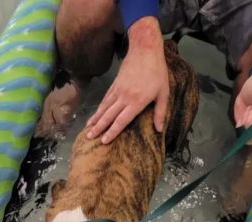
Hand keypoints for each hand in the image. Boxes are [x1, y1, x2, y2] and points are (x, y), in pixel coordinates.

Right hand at [87, 17, 168, 143]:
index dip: (112, 131)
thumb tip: (160, 129)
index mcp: (136, 102)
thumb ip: (160, 112)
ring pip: (104, 107)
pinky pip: (106, 98)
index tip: (104, 141)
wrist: (145, 50)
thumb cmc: (157, 72)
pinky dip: (99, 107)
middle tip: (90, 137)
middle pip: (109, 116)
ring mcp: (118, 90)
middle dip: (99, 127)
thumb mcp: (163, 93)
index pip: (121, 121)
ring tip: (88, 128)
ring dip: (96, 118)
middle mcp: (124, 98)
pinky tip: (95, 114)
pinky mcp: (115, 84)